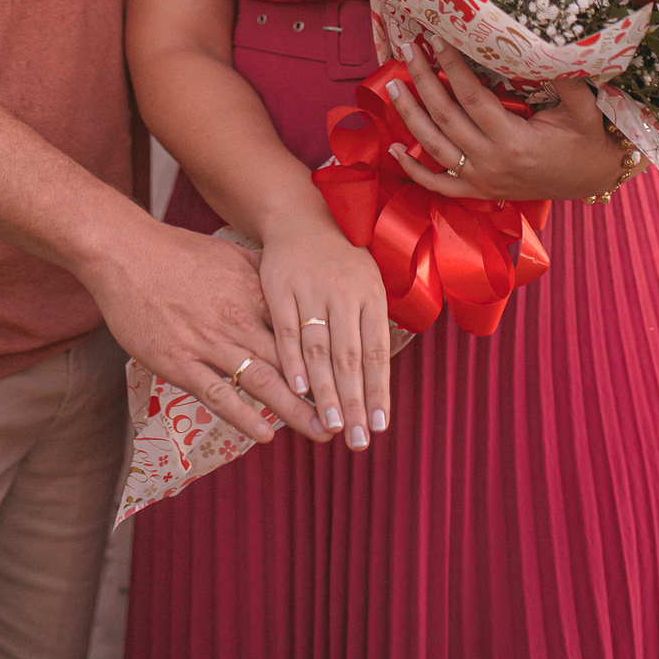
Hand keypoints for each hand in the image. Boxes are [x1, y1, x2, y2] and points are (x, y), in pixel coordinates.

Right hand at [86, 216, 328, 443]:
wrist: (127, 253)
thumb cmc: (177, 253)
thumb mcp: (230, 255)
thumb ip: (262, 275)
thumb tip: (293, 285)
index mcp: (254, 293)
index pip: (301, 330)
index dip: (328, 356)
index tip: (353, 377)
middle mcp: (239, 319)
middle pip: (290, 361)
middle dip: (322, 393)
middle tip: (348, 419)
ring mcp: (209, 342)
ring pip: (261, 381)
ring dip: (294, 410)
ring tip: (320, 432)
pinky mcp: (179, 361)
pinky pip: (217, 394)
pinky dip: (243, 416)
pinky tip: (264, 436)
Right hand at [258, 214, 390, 450]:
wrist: (300, 217)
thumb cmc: (340, 259)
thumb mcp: (366, 283)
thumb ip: (370, 326)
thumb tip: (379, 380)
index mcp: (370, 294)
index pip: (377, 352)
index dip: (378, 391)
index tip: (379, 427)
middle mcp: (344, 292)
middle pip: (350, 357)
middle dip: (354, 402)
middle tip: (357, 441)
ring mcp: (310, 289)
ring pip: (319, 349)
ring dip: (325, 392)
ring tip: (331, 425)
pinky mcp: (279, 286)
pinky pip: (286, 330)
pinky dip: (292, 361)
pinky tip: (298, 390)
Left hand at [386, 37, 633, 202]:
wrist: (593, 179)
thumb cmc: (588, 140)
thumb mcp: (583, 110)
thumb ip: (567, 81)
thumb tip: (552, 46)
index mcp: (514, 140)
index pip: (472, 96)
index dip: (452, 66)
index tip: (437, 39)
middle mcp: (491, 162)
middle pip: (445, 116)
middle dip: (423, 80)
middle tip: (407, 49)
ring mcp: (482, 179)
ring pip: (434, 146)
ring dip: (410, 115)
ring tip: (393, 85)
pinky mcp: (480, 191)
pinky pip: (440, 185)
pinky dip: (414, 170)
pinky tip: (393, 150)